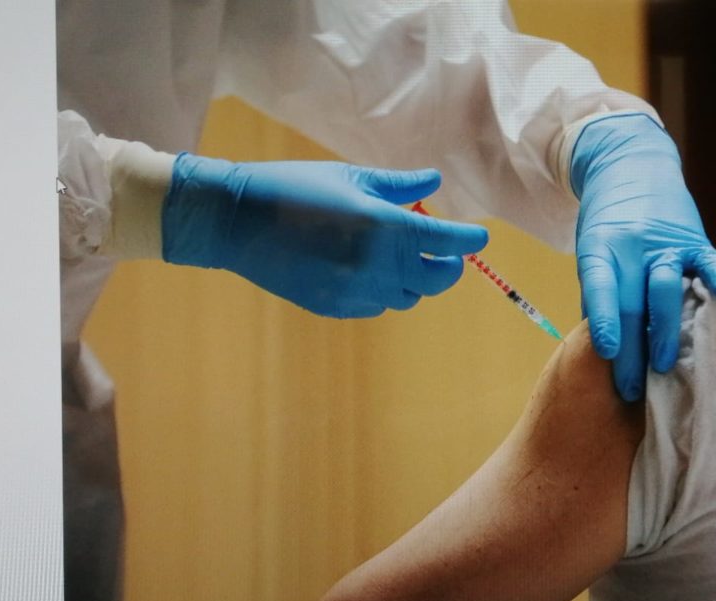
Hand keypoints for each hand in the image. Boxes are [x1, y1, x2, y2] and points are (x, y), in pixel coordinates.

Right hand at [161, 156, 488, 317]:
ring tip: (398, 256)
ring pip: (408, 296)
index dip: (468, 240)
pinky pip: (377, 305)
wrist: (238, 222)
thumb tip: (435, 182)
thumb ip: (399, 186)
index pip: (447, 242)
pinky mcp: (336, 308)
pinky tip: (366, 269)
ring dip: (413, 279)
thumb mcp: (351, 178)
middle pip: (437, 280)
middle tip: (444, 252)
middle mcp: (378, 266)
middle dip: (447, 266)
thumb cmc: (295, 188)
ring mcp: (357, 292)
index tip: (477, 237)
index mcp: (386, 228)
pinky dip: (383, 290)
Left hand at [570, 112, 715, 400]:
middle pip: (632, 303)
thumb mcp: (592, 250)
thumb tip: (607, 346)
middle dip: (631, 351)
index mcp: (599, 249)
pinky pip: (705, 260)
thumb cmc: (608, 221)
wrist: (629, 165)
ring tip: (664, 365)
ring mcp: (664, 242)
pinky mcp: (693, 238)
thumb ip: (601, 292)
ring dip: (665, 330)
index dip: (604, 320)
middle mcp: (631, 246)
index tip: (607, 352)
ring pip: (666, 288)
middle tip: (630, 390)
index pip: (600, 288)